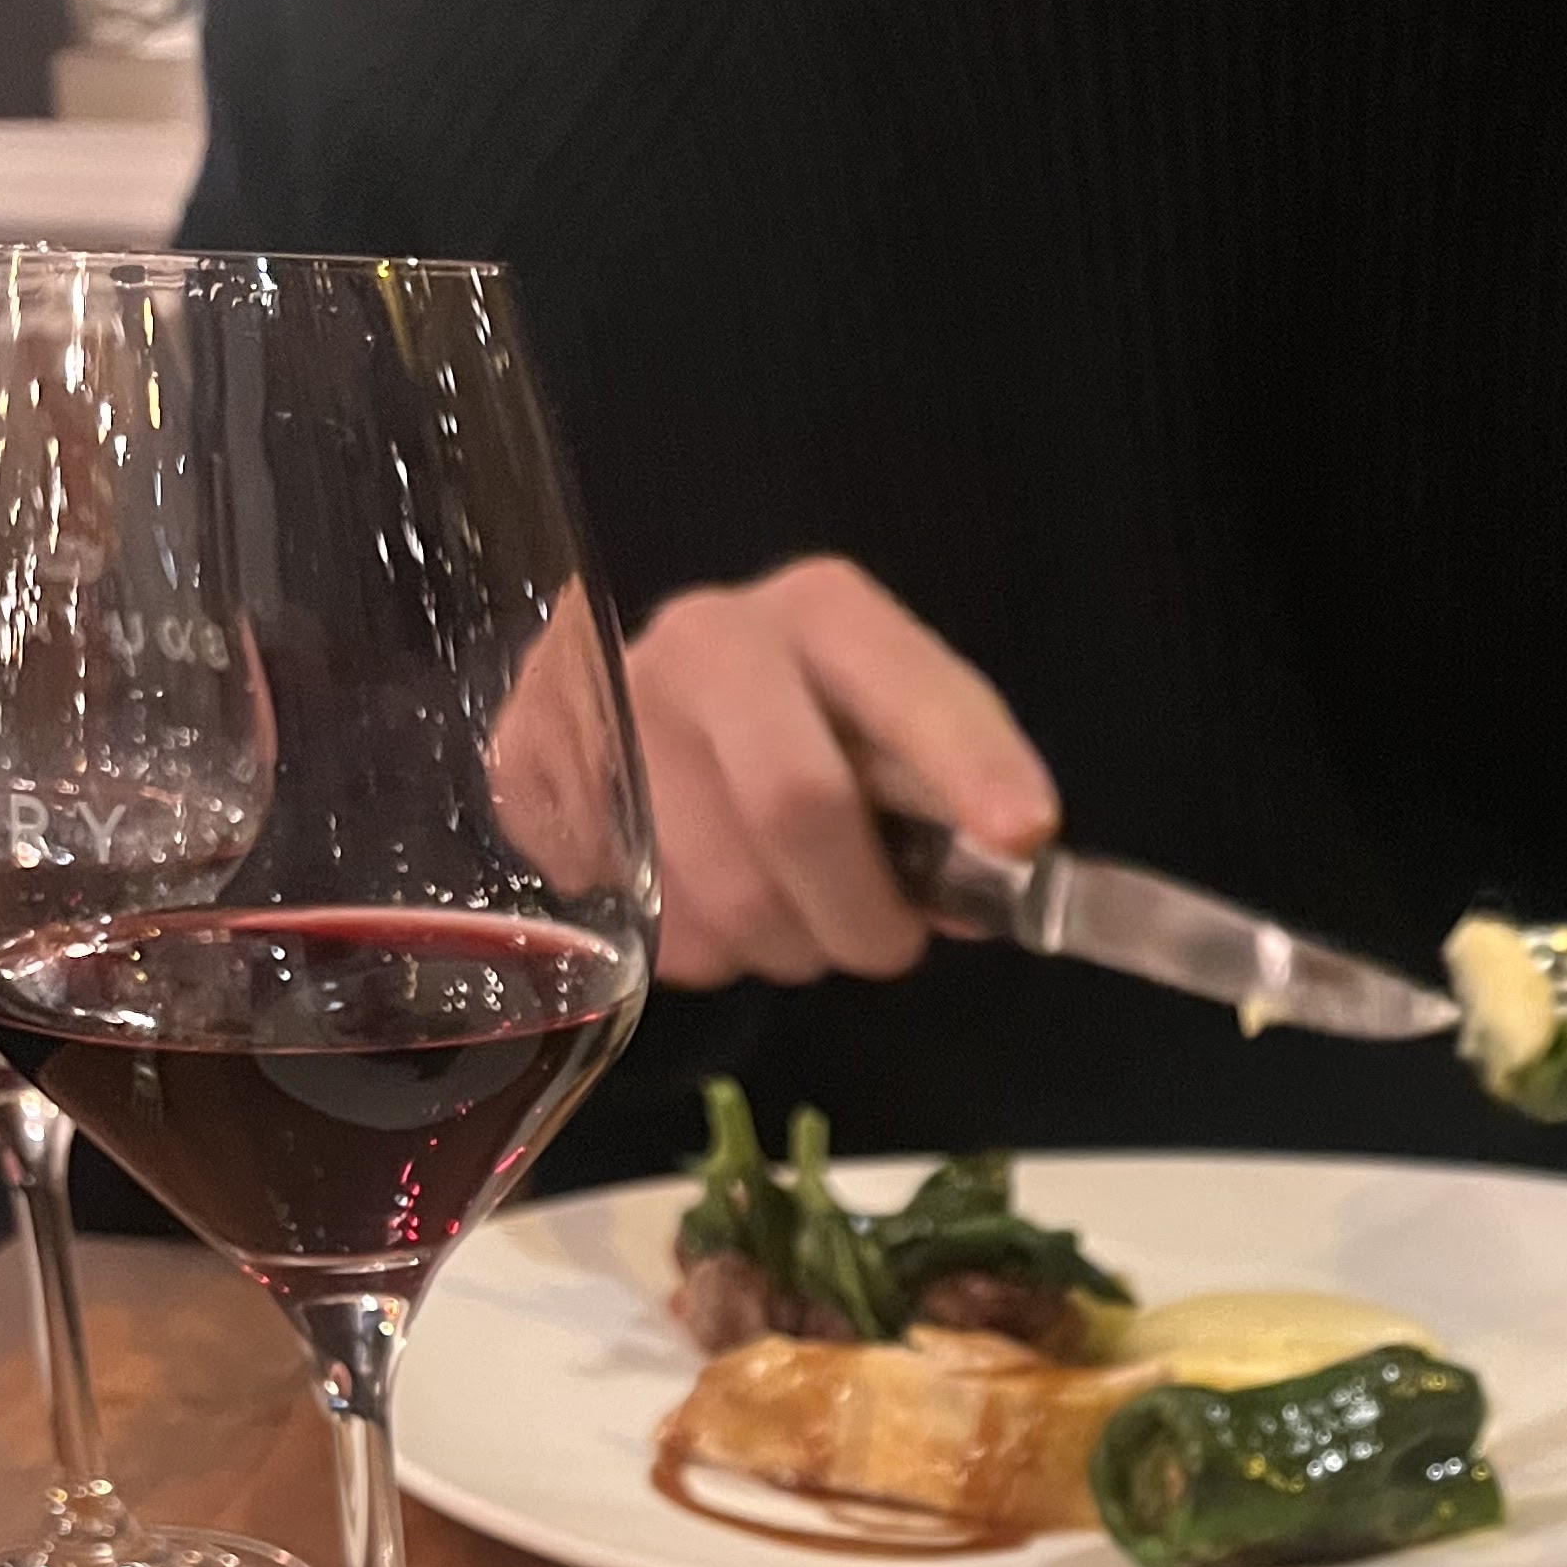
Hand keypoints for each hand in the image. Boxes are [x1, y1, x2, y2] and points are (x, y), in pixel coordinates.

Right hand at [625, 556, 1059, 990]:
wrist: (643, 715)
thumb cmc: (806, 733)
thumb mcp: (892, 736)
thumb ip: (944, 794)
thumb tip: (990, 878)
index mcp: (821, 612)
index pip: (901, 687)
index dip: (969, 762)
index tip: (1023, 833)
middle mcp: (712, 641)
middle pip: (796, 802)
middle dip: (863, 911)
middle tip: (888, 945)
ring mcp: (617, 709)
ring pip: (730, 892)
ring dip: (790, 946)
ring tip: (796, 919)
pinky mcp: (544, 780)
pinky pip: (659, 927)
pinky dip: (715, 954)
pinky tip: (720, 908)